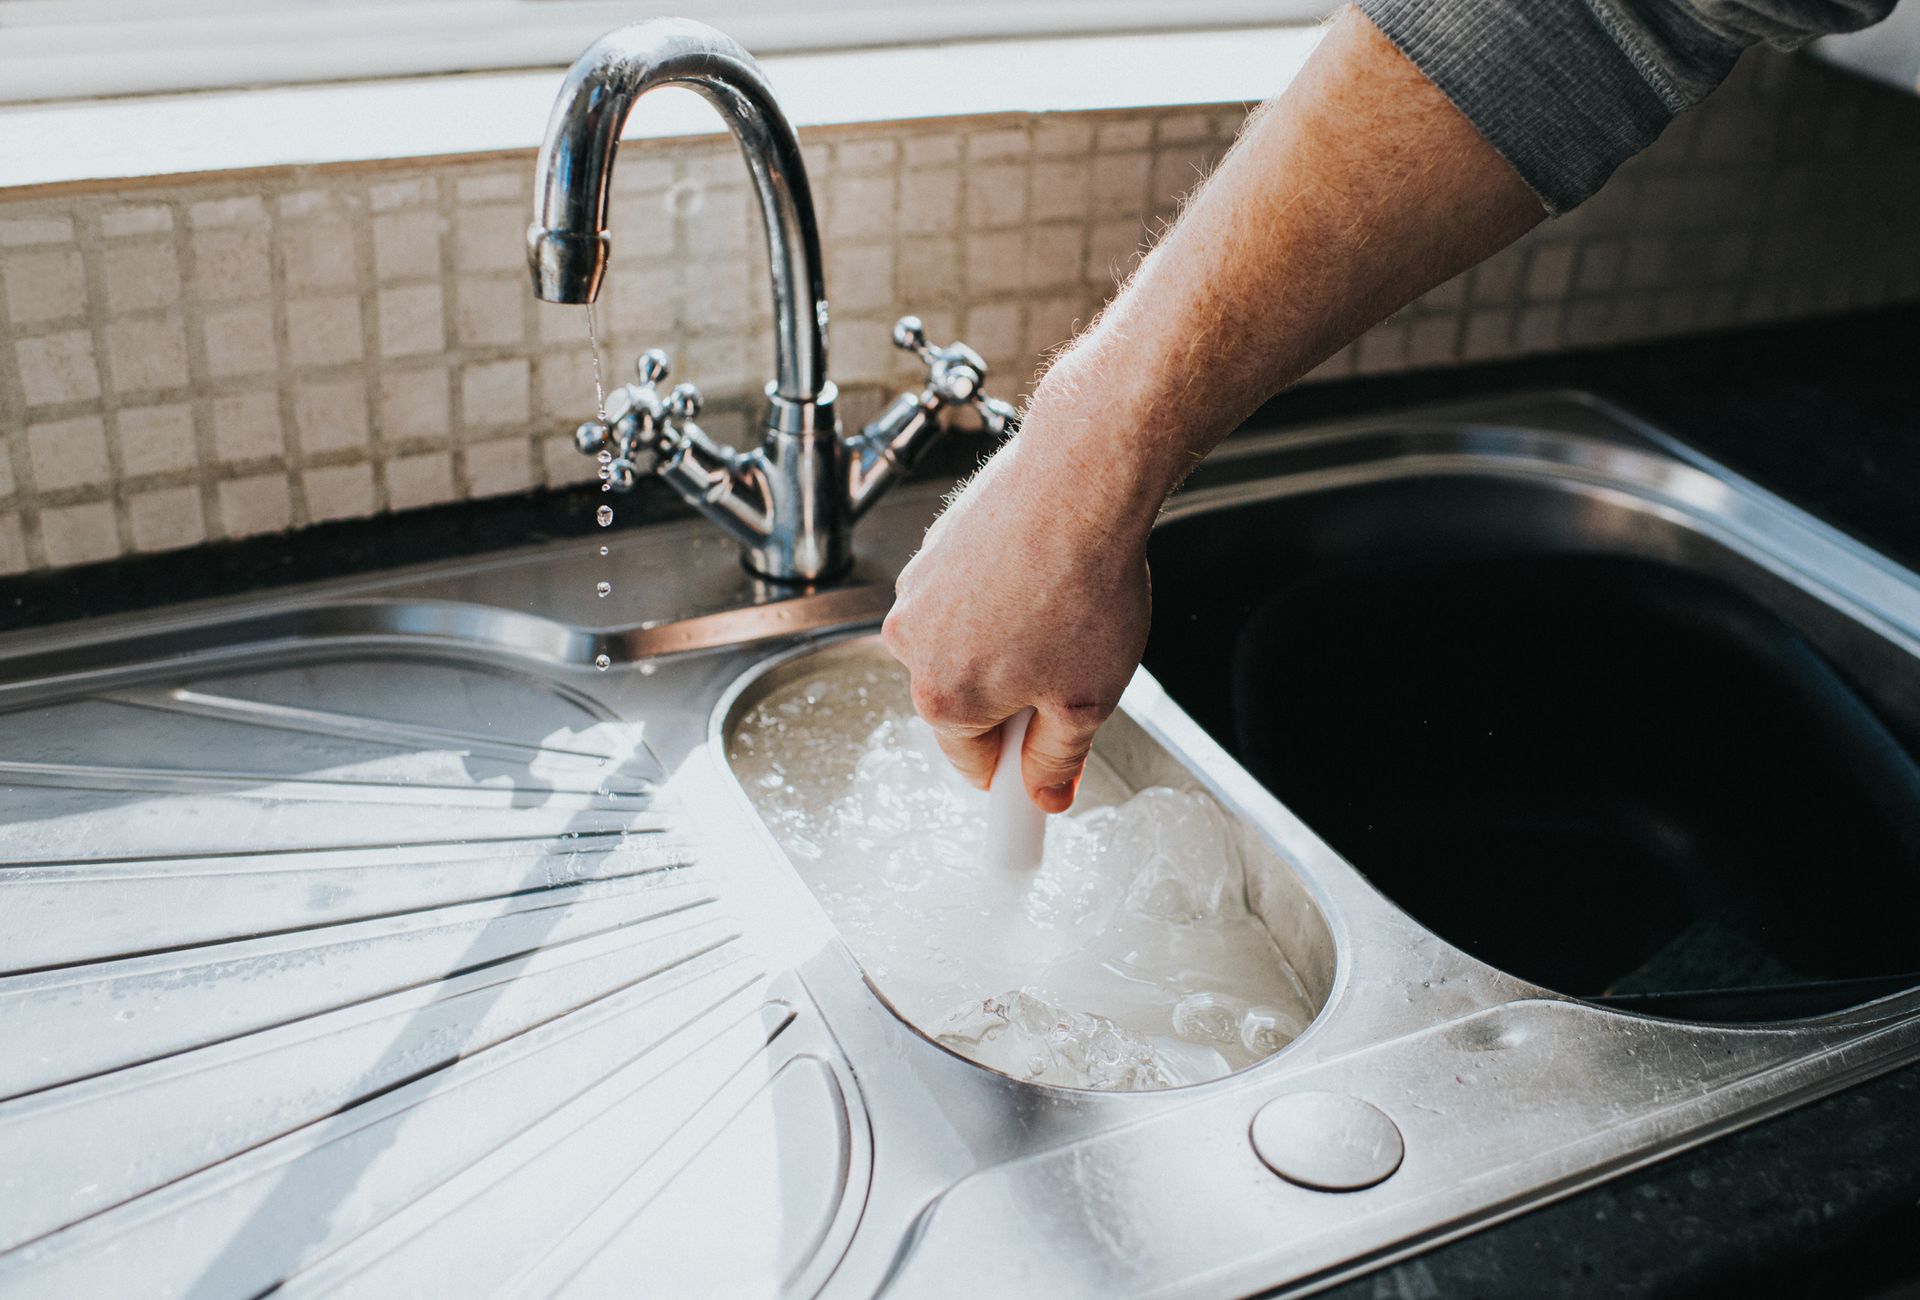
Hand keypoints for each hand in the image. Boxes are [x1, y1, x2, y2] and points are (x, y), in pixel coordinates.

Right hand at [882, 427, 1150, 813]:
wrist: (1081, 477)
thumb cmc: (1083, 581)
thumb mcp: (1087, 699)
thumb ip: (1058, 759)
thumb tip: (1045, 792)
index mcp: (943, 698)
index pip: (973, 764)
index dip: (1016, 767)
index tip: (1036, 770)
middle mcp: (912, 644)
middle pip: (963, 703)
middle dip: (1013, 697)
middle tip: (1071, 669)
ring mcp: (917, 590)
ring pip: (963, 645)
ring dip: (1006, 642)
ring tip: (1061, 610)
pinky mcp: (933, 546)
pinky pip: (965, 595)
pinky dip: (999, 593)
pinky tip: (1045, 574)